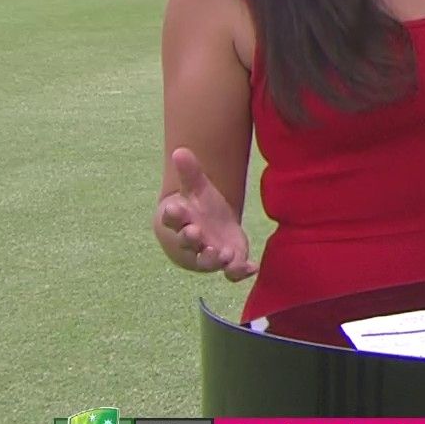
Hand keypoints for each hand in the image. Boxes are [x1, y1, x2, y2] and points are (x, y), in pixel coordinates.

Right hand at [157, 147, 257, 280]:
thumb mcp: (198, 188)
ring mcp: (211, 253)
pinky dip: (241, 272)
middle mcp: (194, 240)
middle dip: (191, 238)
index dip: (173, 213)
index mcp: (183, 220)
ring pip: (208, 261)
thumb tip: (180, 150)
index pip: (172, 217)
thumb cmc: (201, 208)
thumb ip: (190, 172)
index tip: (174, 206)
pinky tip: (253, 267)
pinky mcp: (229, 262)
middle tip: (195, 232)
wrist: (213, 228)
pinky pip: (232, 272)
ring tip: (224, 253)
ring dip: (214, 259)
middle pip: (188, 241)